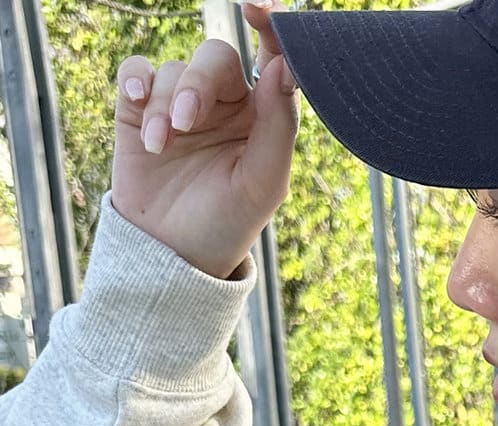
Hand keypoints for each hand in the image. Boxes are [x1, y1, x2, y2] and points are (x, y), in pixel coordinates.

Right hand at [111, 0, 300, 280]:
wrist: (170, 255)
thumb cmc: (226, 224)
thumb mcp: (263, 183)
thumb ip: (279, 125)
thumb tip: (286, 65)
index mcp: (263, 117)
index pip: (273, 58)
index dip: (271, 26)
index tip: (259, 6)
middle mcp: (225, 103)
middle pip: (215, 58)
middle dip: (199, 84)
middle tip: (187, 122)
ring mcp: (181, 103)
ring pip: (174, 69)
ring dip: (165, 103)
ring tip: (164, 147)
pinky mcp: (140, 108)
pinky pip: (137, 71)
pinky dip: (137, 82)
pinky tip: (138, 105)